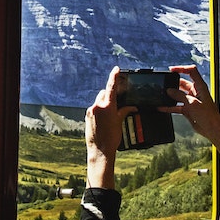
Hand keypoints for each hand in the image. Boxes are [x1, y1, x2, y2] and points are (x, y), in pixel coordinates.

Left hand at [85, 67, 135, 188]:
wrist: (100, 151)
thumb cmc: (112, 138)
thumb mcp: (120, 123)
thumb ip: (124, 111)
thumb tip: (132, 107)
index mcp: (107, 107)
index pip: (112, 87)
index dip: (114, 77)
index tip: (116, 69)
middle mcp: (97, 107)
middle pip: (104, 93)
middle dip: (110, 95)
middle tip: (117, 101)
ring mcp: (91, 111)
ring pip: (99, 101)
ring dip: (104, 103)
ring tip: (111, 114)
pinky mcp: (87, 116)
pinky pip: (94, 108)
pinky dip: (100, 110)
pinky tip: (104, 119)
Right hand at [159, 65, 219, 138]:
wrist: (212, 129)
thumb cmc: (209, 116)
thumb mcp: (192, 103)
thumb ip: (180, 96)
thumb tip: (169, 91)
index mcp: (200, 86)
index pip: (191, 71)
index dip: (181, 68)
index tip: (171, 70)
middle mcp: (196, 92)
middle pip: (182, 83)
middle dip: (173, 83)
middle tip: (164, 85)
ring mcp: (191, 101)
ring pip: (178, 95)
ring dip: (170, 96)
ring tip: (162, 95)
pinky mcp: (188, 109)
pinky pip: (176, 105)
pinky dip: (169, 106)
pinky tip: (162, 107)